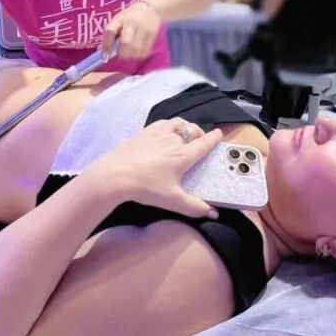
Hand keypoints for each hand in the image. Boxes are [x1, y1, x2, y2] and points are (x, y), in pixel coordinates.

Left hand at [91, 119, 222, 217]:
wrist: (116, 175)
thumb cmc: (147, 188)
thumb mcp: (173, 201)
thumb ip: (194, 207)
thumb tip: (213, 213)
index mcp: (183, 155)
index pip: (203, 143)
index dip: (213, 138)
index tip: (219, 133)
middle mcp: (173, 140)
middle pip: (192, 130)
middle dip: (199, 133)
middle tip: (199, 140)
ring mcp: (157, 133)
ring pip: (177, 122)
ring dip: (185, 126)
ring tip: (184, 133)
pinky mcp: (142, 132)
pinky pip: (161, 123)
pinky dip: (168, 125)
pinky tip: (163, 132)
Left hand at [103, 0, 161, 60]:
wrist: (151, 8)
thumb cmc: (130, 16)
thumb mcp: (119, 20)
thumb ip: (112, 34)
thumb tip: (104, 52)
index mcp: (120, 19)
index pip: (110, 31)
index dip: (106, 44)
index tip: (105, 54)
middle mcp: (132, 23)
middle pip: (126, 43)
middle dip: (122, 54)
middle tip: (121, 55)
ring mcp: (143, 29)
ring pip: (136, 49)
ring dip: (131, 56)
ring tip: (129, 54)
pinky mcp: (152, 35)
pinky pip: (145, 51)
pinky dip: (139, 55)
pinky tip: (137, 52)